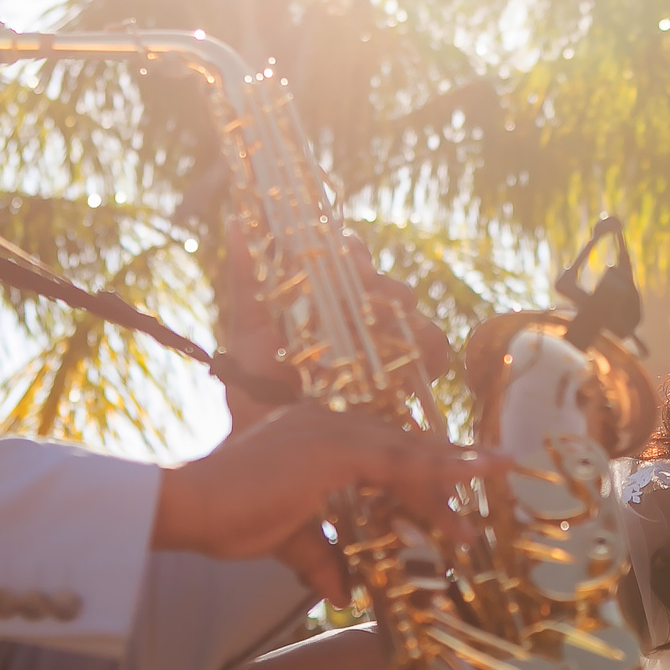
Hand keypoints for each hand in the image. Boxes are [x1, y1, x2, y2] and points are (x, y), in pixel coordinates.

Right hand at [151, 403, 505, 599]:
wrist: (187, 508)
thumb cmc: (225, 518)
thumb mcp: (287, 539)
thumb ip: (321, 557)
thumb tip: (344, 590)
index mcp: (316, 434)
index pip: (381, 453)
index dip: (416, 477)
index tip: (446, 502)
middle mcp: (328, 422)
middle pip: (401, 452)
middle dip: (437, 487)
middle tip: (465, 525)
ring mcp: (333, 430)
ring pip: (407, 456)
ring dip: (446, 485)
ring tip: (478, 513)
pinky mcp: (337, 448)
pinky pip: (404, 461)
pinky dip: (446, 466)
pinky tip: (482, 469)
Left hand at [216, 230, 454, 414]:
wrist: (267, 447)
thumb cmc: (254, 389)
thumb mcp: (248, 333)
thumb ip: (246, 281)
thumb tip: (237, 222)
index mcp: (329, 302)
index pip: (352, 259)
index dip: (353, 250)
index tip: (345, 251)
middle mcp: (363, 321)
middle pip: (389, 287)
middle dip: (384, 285)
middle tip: (369, 288)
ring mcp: (387, 350)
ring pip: (414, 317)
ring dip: (405, 313)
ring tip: (391, 323)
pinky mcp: (405, 382)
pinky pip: (432, 357)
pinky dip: (430, 352)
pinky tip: (414, 357)